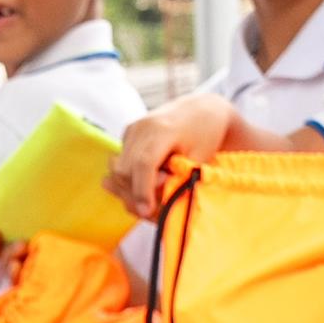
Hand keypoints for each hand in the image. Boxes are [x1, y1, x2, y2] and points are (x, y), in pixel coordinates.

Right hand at [113, 94, 241, 217]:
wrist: (200, 111)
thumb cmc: (205, 136)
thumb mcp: (199, 160)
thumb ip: (179, 180)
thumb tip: (159, 204)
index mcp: (163, 130)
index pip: (144, 163)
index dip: (143, 190)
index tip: (146, 212)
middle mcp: (142, 127)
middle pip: (125, 169)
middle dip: (136, 193)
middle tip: (156, 205)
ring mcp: (132, 129)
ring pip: (118, 169)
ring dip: (131, 187)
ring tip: (156, 191)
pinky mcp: (128, 134)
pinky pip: (120, 163)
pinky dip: (131, 178)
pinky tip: (150, 180)